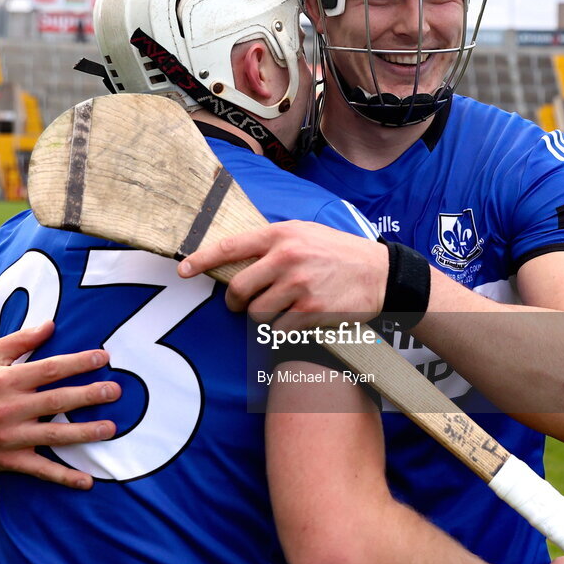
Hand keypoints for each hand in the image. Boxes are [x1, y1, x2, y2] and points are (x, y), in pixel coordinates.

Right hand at [0, 321, 120, 489]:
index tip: (104, 357)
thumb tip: (51, 324)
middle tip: (115, 391)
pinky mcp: (9, 461)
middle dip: (88, 396)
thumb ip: (20, 339)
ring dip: (84, 433)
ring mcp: (10, 438)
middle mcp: (10, 409)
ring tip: (111, 429)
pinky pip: (41, 470)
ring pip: (53, 436)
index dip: (78, 363)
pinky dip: (64, 477)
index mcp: (7, 381)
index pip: (50, 369)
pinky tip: (87, 481)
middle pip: (56, 401)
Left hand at [178, 221, 387, 328]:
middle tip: (243, 305)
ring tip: (282, 310)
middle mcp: (286, 258)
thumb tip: (236, 256)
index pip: (230, 247)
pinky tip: (299, 320)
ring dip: (263, 318)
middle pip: (238, 290)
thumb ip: (273, 242)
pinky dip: (283, 331)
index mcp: (281, 235)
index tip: (182, 269)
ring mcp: (298, 286)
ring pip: (256, 314)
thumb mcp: (305, 232)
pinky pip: (278, 331)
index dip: (201, 259)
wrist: (380, 274)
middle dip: (236, 303)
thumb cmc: (338, 253)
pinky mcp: (310, 312)